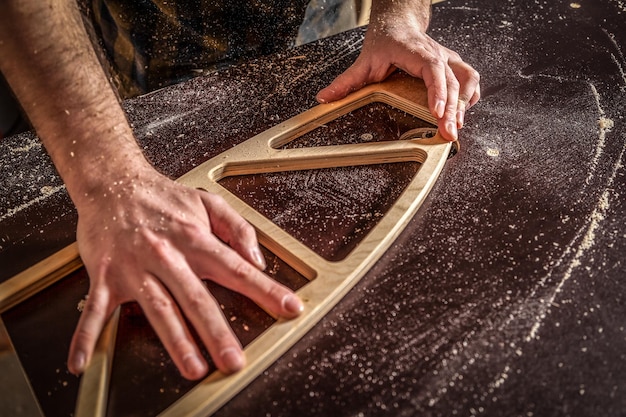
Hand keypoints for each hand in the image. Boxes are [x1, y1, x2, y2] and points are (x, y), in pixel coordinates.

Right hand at [67, 168, 302, 379]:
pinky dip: (86, 336)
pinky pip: (95, 310)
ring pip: (158, 307)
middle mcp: (167, 255)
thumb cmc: (162, 197)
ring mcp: (135, 267)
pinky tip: (82, 362)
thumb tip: (258, 258)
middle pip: (196, 297)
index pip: (237, 268)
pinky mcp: (104, 275)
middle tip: (234, 360)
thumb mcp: (208, 203)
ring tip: (193, 367)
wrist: (113, 181)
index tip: (289, 308)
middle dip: (217, 331)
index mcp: (195, 239)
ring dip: (175, 340)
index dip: (265, 289)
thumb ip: (238, 228)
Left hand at [317, 11, 479, 140]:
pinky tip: (464, 112)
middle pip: (451, 81)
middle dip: (452, 110)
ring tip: (458, 125)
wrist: (399, 24)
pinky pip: (469, 78)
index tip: (438, 111)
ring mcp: (446, 59)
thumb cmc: (385, 41)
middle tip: (449, 133)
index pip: (432, 69)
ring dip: (464, 103)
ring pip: (465, 78)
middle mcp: (436, 54)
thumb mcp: (363, 61)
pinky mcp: (451, 65)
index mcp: (415, 52)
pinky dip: (469, 95)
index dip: (437, 90)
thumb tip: (325, 97)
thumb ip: (346, 81)